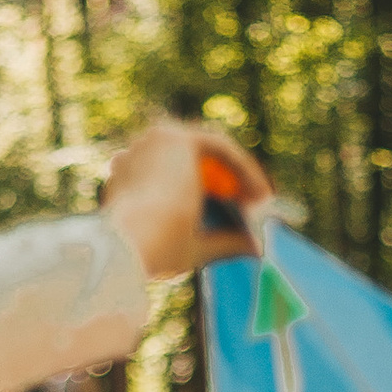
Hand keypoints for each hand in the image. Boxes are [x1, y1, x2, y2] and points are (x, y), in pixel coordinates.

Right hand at [101, 117, 273, 279]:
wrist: (131, 245)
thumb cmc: (150, 254)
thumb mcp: (191, 247)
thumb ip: (222, 242)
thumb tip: (255, 248)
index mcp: (129, 177)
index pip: (175, 173)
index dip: (211, 188)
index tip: (237, 209)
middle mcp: (139, 153)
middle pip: (196, 159)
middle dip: (229, 178)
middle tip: (254, 202)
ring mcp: (155, 141)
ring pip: (211, 151)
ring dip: (240, 172)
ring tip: (262, 199)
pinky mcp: (178, 137)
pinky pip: (220, 148)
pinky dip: (244, 168)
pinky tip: (261, 194)